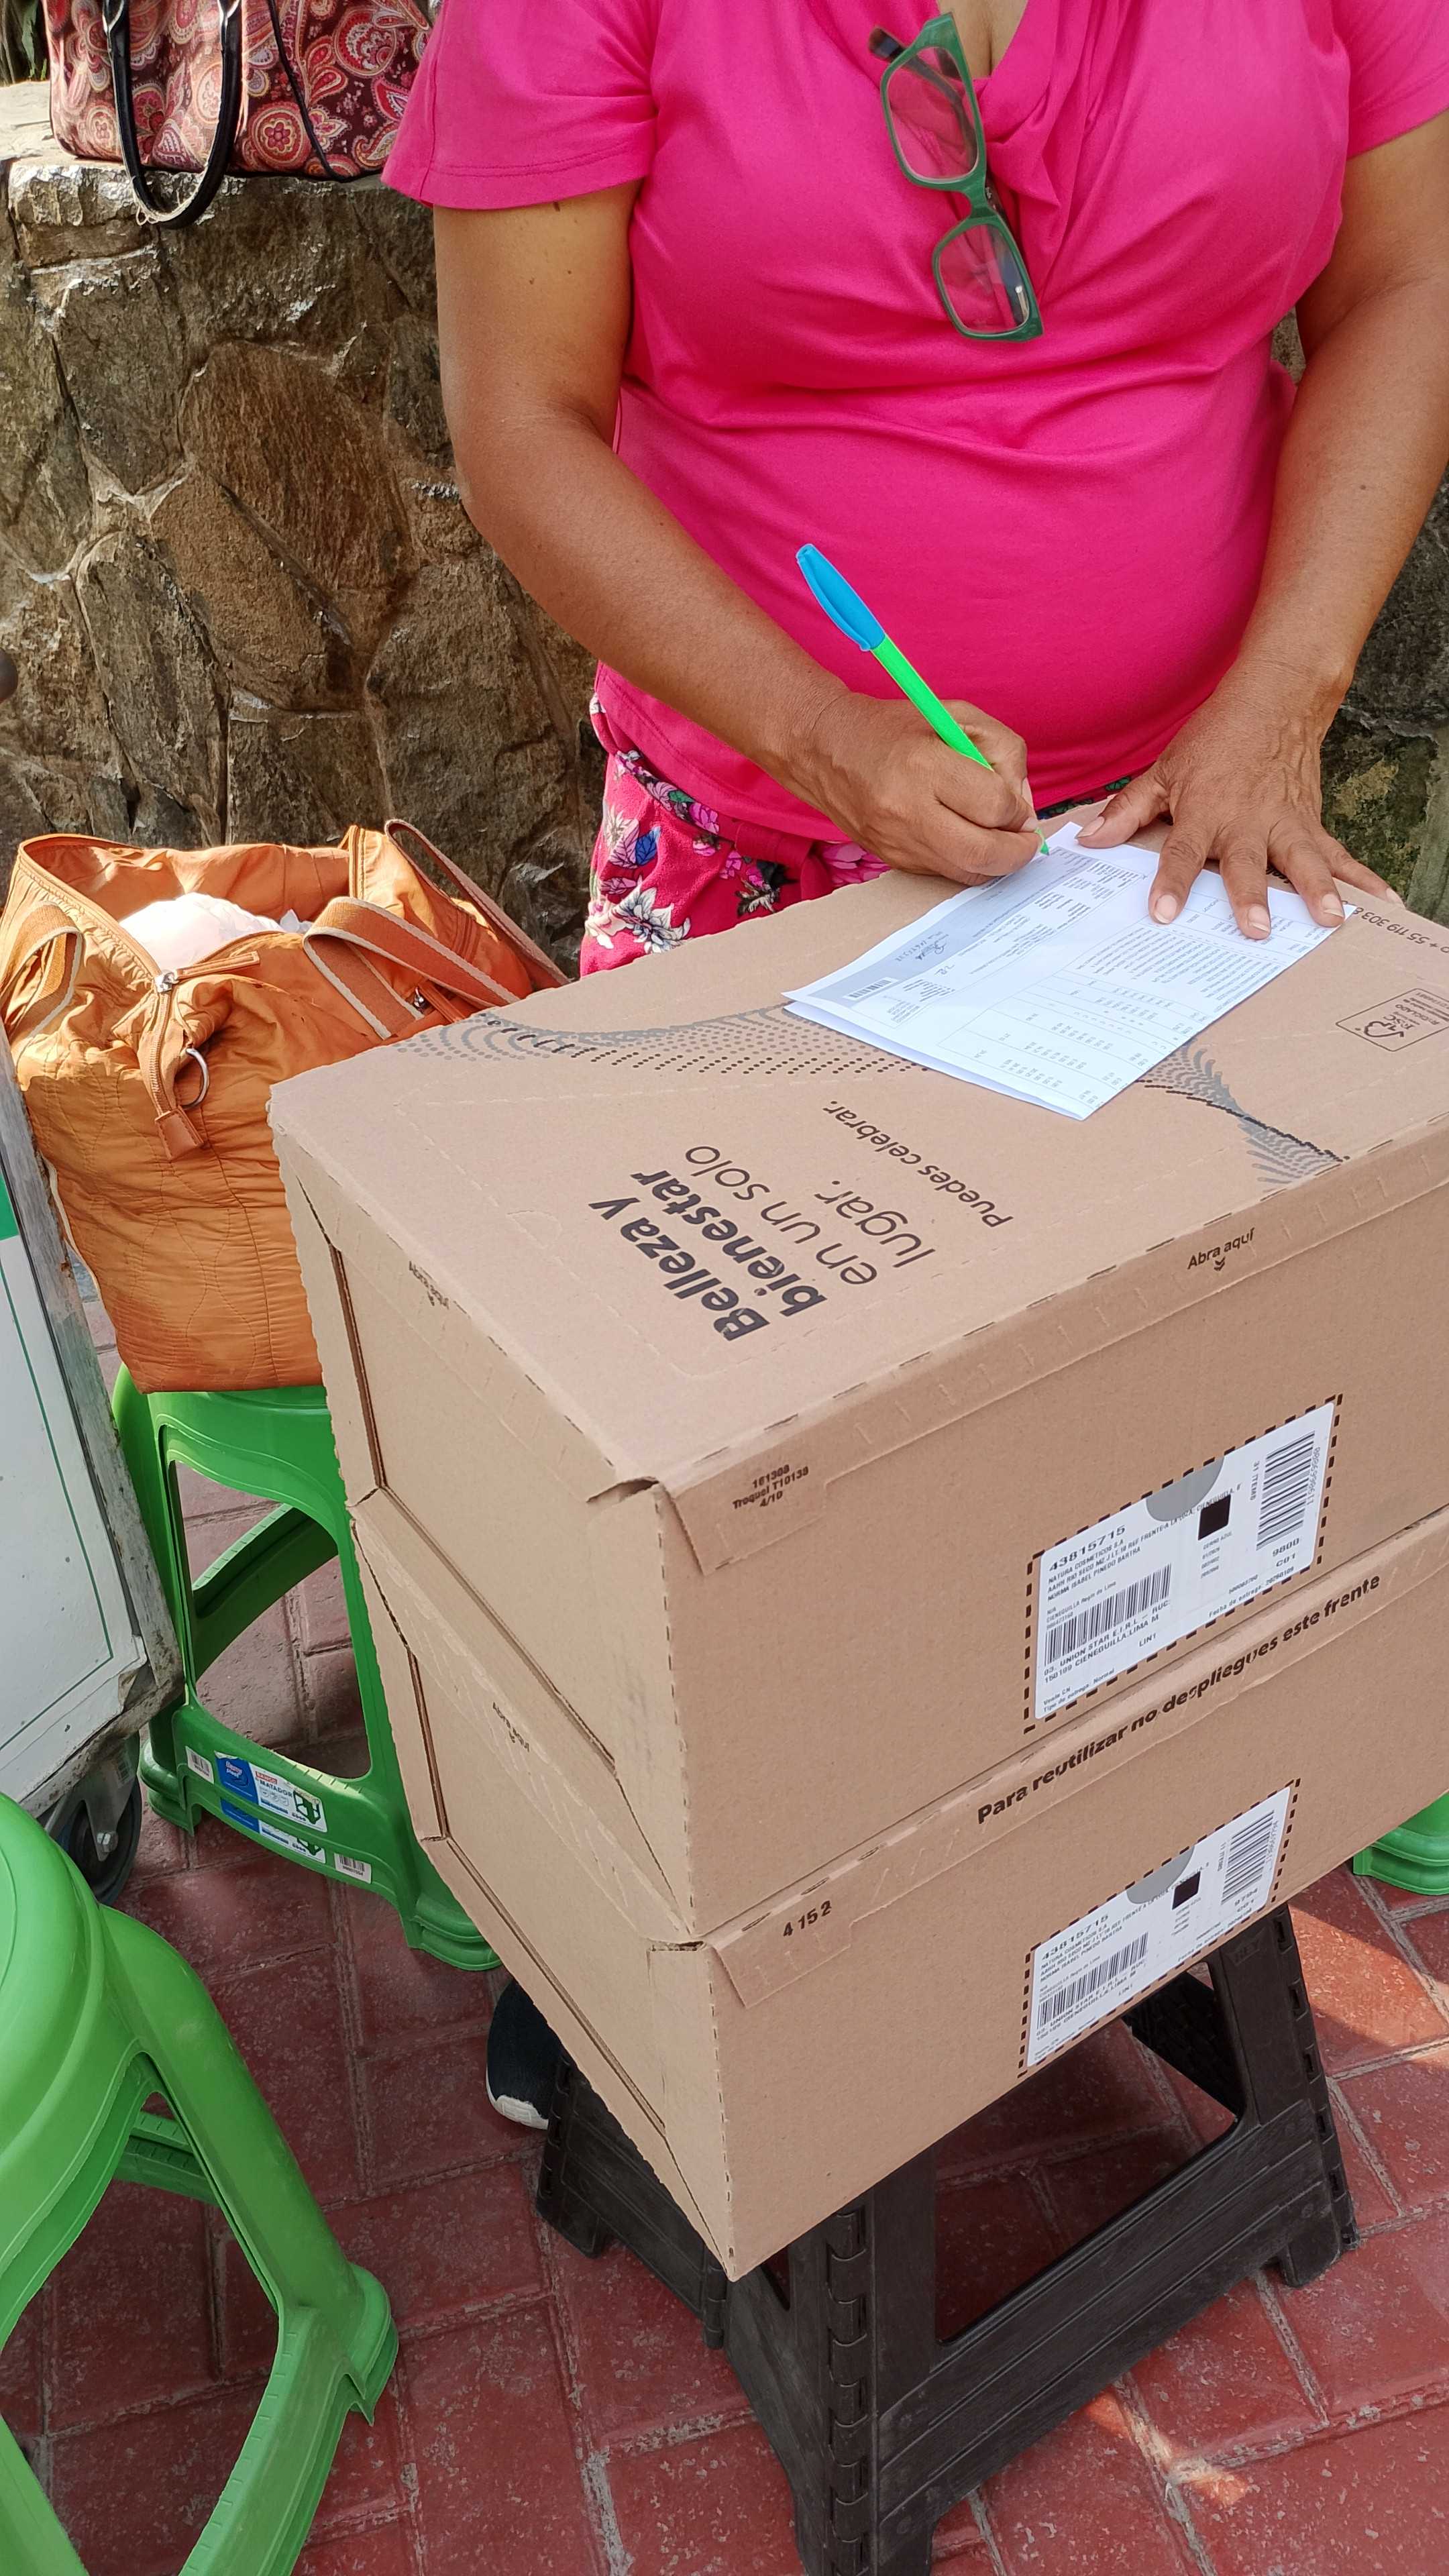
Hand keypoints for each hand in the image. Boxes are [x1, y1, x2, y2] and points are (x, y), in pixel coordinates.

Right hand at [782, 688, 1040, 886]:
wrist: (825, 749)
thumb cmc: (895, 727)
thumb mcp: (956, 715)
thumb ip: (1002, 750)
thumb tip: (1022, 803)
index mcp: (925, 765)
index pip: (994, 806)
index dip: (1019, 810)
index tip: (1018, 805)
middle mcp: (908, 810)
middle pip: (984, 853)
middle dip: (1018, 852)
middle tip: (1026, 840)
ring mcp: (898, 842)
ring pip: (967, 873)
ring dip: (996, 863)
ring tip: (1001, 840)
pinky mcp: (892, 860)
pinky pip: (945, 872)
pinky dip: (966, 862)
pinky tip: (966, 838)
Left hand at [1078, 660, 1394, 935]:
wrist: (1273, 703)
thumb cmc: (1214, 742)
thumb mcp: (1164, 770)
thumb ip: (1128, 809)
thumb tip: (1089, 840)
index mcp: (1205, 811)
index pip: (1182, 851)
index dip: (1171, 882)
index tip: (1163, 913)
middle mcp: (1247, 821)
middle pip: (1247, 862)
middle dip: (1251, 895)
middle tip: (1256, 929)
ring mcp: (1285, 823)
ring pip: (1303, 860)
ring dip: (1318, 890)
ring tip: (1330, 920)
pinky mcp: (1311, 824)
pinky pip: (1339, 855)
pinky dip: (1362, 878)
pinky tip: (1382, 901)